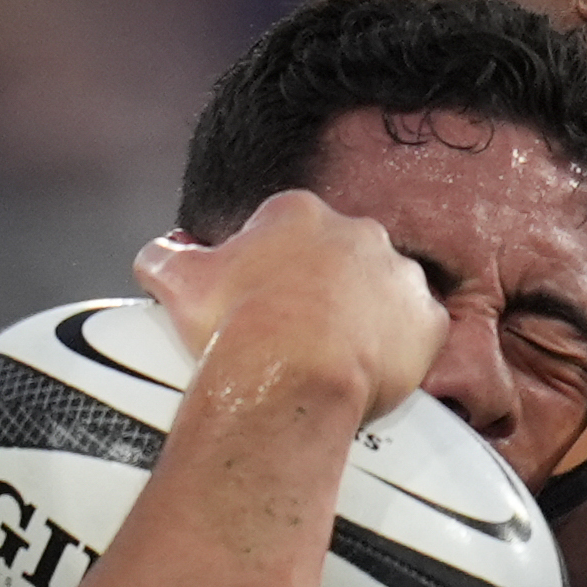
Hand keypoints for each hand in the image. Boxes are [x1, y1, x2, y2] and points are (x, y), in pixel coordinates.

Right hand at [132, 191, 447, 420]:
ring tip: (334, 359)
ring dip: (365, 320)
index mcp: (300, 213)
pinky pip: (419, 335)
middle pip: (342, 260)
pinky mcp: (427, 322)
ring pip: (384, 295)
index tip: (263, 304)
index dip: (273, 271)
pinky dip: (401, 353)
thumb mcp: (177, 281)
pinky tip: (371, 373)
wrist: (290, 374)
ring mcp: (399, 276)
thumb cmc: (235, 326)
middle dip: (324, 292)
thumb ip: (164, 256)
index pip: (289, 232)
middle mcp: (358, 233)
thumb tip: (159, 254)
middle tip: (298, 335)